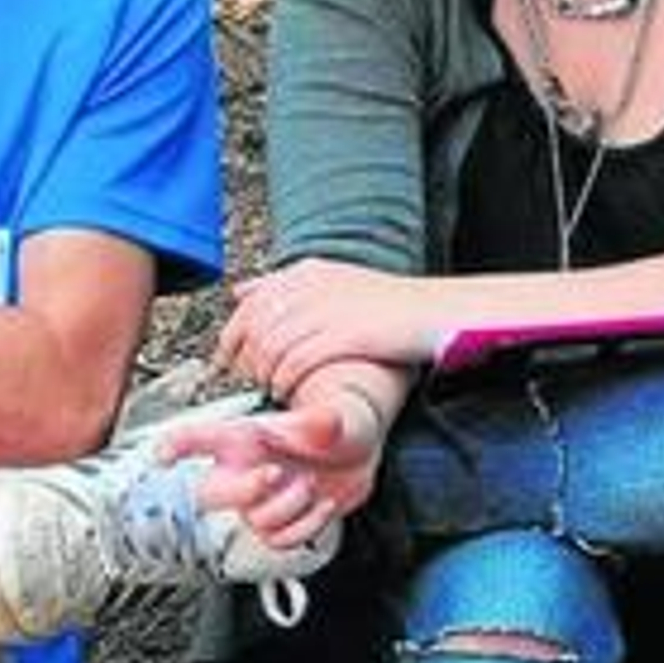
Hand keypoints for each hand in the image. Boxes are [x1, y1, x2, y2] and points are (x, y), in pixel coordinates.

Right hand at [158, 396, 381, 549]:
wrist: (357, 456)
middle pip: (210, 494)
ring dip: (290, 507)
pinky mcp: (276, 525)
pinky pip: (279, 542)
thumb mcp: (331, 418)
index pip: (198, 439)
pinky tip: (320, 505)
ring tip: (310, 483)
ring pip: (254, 522)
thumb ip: (324, 420)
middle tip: (274, 473)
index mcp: (243, 438)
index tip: (161, 455)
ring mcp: (257, 501)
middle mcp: (241, 470)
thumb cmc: (332, 430)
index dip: (174, 446)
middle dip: (245, 491)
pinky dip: (306, 527)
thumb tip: (324, 420)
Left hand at [217, 259, 438, 396]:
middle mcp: (313, 286)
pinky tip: (287, 391)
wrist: (438, 312)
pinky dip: (284, 379)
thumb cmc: (390, 305)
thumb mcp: (335, 282)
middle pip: (255, 325)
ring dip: (263, 372)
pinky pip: (296, 361)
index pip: (250, 302)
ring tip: (269, 388)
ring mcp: (329, 309)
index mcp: (309, 272)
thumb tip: (243, 291)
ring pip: (271, 344)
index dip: (231, 335)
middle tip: (245, 380)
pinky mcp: (345, 334)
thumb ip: (288, 287)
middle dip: (243, 357)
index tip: (225, 360)